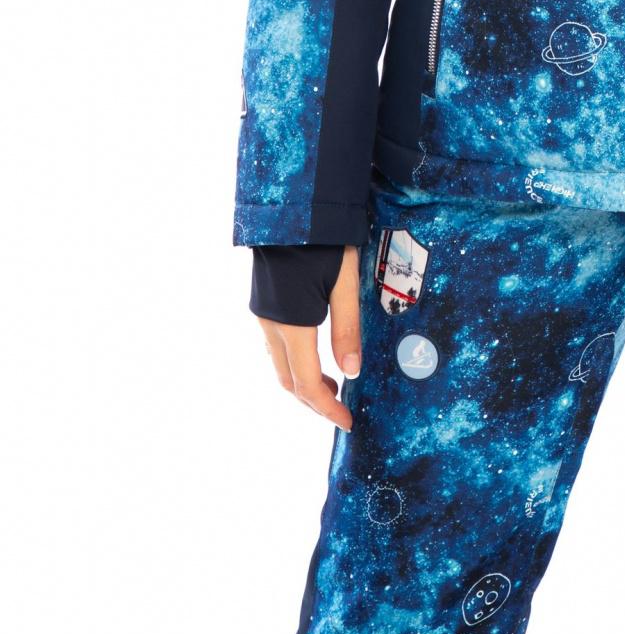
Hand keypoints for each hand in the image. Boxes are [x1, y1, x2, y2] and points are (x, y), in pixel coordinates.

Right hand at [255, 244, 362, 430]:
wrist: (289, 211)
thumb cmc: (322, 242)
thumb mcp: (344, 283)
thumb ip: (347, 329)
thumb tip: (352, 374)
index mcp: (293, 324)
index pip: (306, 384)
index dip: (326, 409)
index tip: (347, 423)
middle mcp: (271, 326)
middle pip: (288, 380)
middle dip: (314, 402)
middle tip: (341, 411)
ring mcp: (264, 316)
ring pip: (280, 365)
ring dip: (303, 383)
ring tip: (333, 387)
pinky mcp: (264, 305)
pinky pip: (277, 347)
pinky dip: (295, 363)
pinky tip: (314, 357)